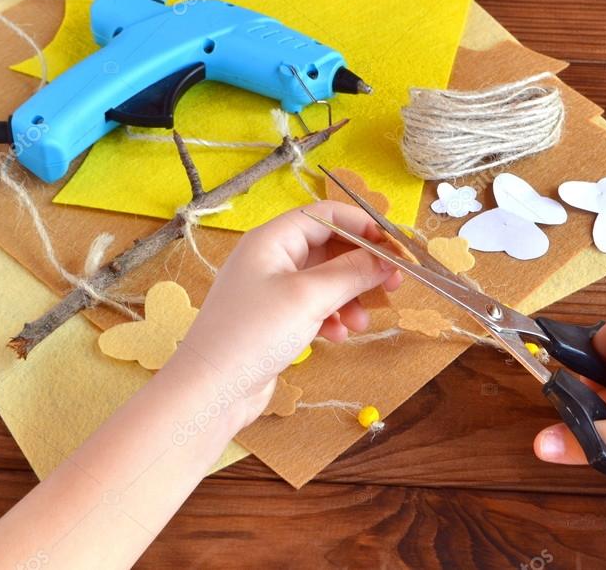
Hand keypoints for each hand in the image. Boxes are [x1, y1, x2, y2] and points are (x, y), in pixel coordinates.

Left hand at [174, 200, 401, 430]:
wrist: (210, 390)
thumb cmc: (251, 334)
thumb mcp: (308, 298)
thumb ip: (351, 273)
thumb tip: (386, 258)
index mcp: (271, 240)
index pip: (326, 215)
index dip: (363, 225)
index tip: (394, 246)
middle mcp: (271, 259)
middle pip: (330, 248)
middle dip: (362, 266)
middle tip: (392, 283)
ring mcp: (272, 290)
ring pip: (326, 280)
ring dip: (350, 297)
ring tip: (362, 322)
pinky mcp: (275, 319)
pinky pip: (315, 306)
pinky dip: (332, 316)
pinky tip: (337, 335)